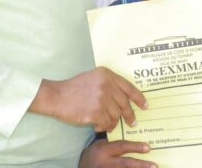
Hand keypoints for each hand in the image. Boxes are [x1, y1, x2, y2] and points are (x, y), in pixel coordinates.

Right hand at [30, 67, 146, 131]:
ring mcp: (102, 98)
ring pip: (116, 115)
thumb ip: (109, 84)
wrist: (57, 96)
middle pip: (124, 103)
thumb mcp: (93, 77)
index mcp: (107, 74)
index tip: (145, 105)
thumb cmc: (73, 87)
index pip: (129, 87)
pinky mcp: (96, 112)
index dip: (139, 98)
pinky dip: (104, 126)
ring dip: (113, 122)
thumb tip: (124, 98)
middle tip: (132, 122)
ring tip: (108, 124)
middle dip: (129, 115)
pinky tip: (97, 126)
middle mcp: (106, 85)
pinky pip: (107, 123)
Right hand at [79, 139, 156, 167]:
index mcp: (103, 150)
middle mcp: (104, 163)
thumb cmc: (92, 155)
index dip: (135, 147)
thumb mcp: (99, 146)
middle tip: (154, 165)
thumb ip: (113, 145)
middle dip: (141, 165)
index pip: (121, 147)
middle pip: (125, 164)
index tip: (148, 148)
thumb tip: (134, 143)